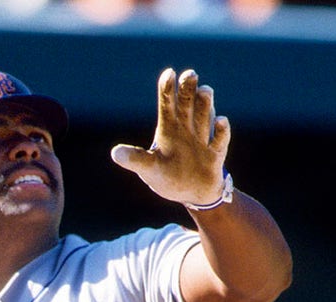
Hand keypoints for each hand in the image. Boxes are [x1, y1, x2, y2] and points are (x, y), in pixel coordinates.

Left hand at [110, 68, 230, 206]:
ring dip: (205, 104)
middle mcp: (187, 127)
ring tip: (204, 90)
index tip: (169, 73)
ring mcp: (202, 138)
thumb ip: (135, 159)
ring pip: (205, 116)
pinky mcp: (216, 153)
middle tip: (190, 74)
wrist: (191, 193)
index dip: (168, 88)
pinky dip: (221, 131)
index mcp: (169, 126)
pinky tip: (220, 121)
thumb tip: (114, 154)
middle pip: (188, 103)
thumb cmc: (167, 175)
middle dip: (188, 88)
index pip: (168, 102)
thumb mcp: (148, 168)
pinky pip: (220, 140)